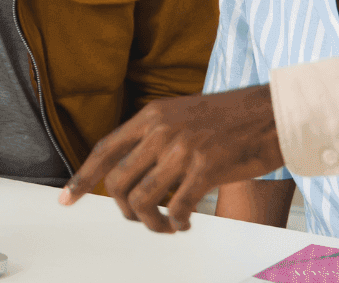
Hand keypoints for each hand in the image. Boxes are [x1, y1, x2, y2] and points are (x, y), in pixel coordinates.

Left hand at [57, 84, 282, 233]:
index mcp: (152, 115)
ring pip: (144, 200)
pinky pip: (177, 207)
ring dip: (151, 222)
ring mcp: (183, 148)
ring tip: (165, 226)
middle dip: (124, 209)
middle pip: (119, 182)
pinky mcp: (206, 167)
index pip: (105, 149)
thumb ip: (155, 134)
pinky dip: (176, 222)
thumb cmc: (230, 117)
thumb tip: (132, 170)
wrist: (272, 112)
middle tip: (139, 217)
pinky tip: (184, 223)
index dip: (82, 178)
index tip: (67, 199)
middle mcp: (162, 130)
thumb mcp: (182, 113)